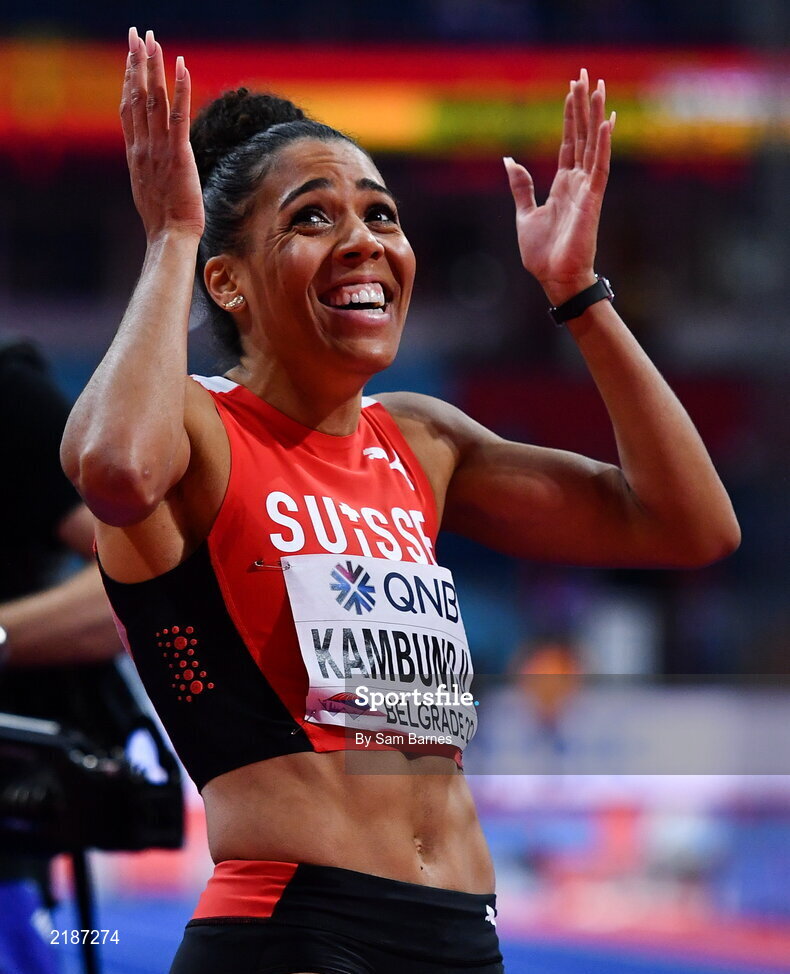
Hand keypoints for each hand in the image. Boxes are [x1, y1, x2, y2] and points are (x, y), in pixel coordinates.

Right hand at [120, 27, 203, 240]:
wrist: (169, 237)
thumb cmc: (164, 221)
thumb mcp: (149, 189)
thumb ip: (148, 169)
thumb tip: (149, 162)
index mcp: (135, 154)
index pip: (129, 108)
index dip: (129, 80)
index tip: (130, 57)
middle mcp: (143, 147)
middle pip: (137, 96)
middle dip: (137, 63)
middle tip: (137, 35)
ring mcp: (159, 150)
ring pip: (155, 100)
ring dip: (155, 68)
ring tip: (154, 41)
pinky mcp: (179, 155)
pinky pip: (180, 116)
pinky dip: (181, 89)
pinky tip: (182, 66)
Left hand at [504, 69, 614, 306]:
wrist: (554, 278)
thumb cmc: (543, 254)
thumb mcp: (524, 214)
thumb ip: (521, 186)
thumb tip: (509, 160)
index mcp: (563, 184)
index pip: (570, 142)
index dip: (570, 116)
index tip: (572, 90)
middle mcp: (578, 182)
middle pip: (583, 135)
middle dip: (583, 105)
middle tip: (587, 74)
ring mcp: (587, 190)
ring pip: (594, 144)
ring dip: (595, 115)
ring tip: (598, 86)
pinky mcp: (592, 200)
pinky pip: (600, 167)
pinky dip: (604, 145)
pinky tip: (607, 122)